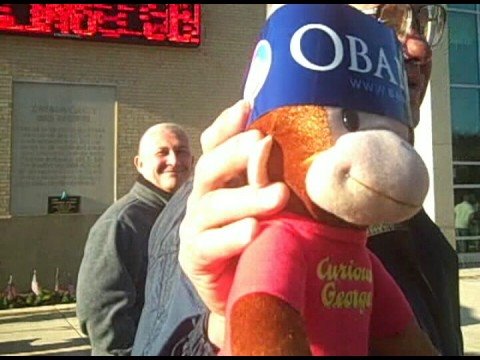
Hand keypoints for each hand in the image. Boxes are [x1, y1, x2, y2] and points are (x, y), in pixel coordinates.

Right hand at [178, 100, 288, 346]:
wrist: (242, 291)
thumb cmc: (262, 242)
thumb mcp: (270, 207)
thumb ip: (274, 180)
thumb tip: (301, 151)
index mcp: (220, 180)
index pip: (215, 146)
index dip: (227, 125)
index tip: (247, 105)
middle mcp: (203, 198)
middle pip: (210, 168)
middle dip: (235, 153)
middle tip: (262, 142)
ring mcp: (195, 226)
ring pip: (213, 206)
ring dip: (246, 198)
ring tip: (278, 195)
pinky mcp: (195, 256)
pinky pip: (210, 244)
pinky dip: (231, 237)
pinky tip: (253, 231)